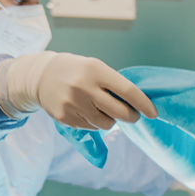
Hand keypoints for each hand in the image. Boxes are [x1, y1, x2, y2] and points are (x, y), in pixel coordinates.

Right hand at [0, 52, 157, 129]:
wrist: (41, 76)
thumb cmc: (78, 71)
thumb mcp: (95, 67)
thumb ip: (114, 84)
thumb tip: (139, 105)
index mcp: (96, 71)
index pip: (127, 91)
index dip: (143, 104)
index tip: (153, 113)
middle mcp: (84, 88)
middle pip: (121, 113)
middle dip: (131, 117)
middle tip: (132, 115)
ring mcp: (73, 104)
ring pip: (107, 124)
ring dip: (111, 120)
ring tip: (102, 109)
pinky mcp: (66, 118)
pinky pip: (92, 128)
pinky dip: (95, 122)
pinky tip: (87, 111)